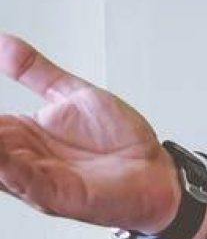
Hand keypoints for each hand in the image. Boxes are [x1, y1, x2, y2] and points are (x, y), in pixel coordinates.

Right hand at [0, 34, 179, 232]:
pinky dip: (5, 167)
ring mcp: (38, 180)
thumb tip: (3, 42)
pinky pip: (24, 182)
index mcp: (21, 135)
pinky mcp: (60, 197)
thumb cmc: (122, 143)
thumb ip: (36, 72)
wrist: (159, 173)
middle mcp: (22, 160)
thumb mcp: (73, 95)